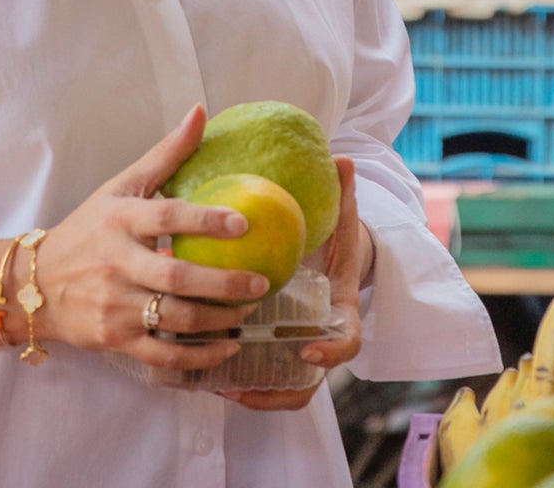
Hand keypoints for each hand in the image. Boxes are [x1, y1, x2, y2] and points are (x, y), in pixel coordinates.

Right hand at [31, 105, 269, 372]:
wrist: (34, 284)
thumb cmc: (89, 229)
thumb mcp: (121, 186)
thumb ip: (165, 154)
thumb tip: (201, 112)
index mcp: (119, 221)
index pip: (165, 217)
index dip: (205, 220)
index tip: (244, 223)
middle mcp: (114, 264)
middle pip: (175, 277)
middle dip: (223, 283)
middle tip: (261, 282)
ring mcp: (114, 305)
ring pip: (174, 320)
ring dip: (218, 321)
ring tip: (250, 312)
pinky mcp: (115, 340)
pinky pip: (164, 355)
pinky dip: (199, 357)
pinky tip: (228, 347)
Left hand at [224, 157, 365, 411]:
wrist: (332, 266)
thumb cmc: (333, 242)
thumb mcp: (340, 220)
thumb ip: (341, 195)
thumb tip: (343, 159)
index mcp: (341, 314)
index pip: (347, 342)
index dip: (332, 352)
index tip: (307, 350)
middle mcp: (322, 342)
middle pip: (309, 382)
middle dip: (279, 388)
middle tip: (244, 382)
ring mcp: (300, 355)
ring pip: (282, 390)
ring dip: (252, 394)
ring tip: (216, 384)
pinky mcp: (278, 358)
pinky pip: (261, 381)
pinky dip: (239, 384)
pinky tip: (206, 374)